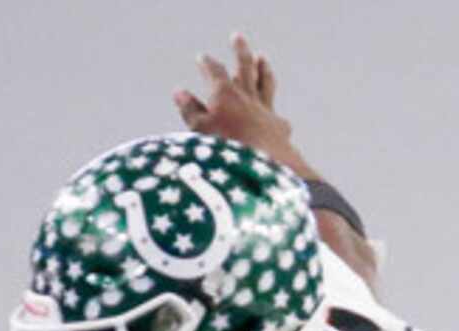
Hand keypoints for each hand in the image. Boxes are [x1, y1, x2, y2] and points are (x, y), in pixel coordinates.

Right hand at [174, 33, 312, 173]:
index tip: (202, 57)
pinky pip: (276, 116)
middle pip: (245, 66)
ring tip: (262, 58)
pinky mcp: (279, 126)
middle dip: (240, 51)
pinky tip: (276, 118)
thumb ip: (190, 110)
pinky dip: (273, 115)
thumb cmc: (227, 149)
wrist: (264, 166)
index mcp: (225, 93)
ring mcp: (265, 109)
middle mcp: (247, 96)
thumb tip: (179, 92)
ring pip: (265, 83)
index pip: (215, 71)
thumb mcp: (200, 130)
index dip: (208, 64)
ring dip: (263, 70)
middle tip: (237, 37)